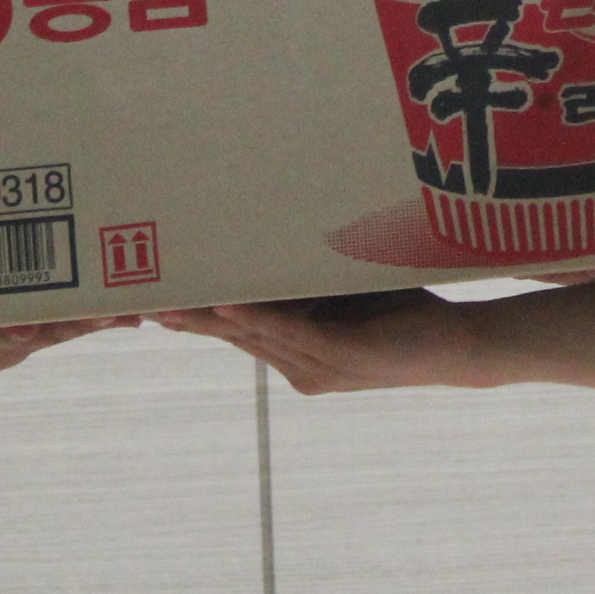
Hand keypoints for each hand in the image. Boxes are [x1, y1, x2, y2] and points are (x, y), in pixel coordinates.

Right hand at [156, 292, 491, 393]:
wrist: (459, 345)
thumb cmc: (405, 312)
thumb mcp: (347, 289)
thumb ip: (310, 271)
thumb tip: (275, 227)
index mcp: (295, 352)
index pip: (233, 332)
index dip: (192, 316)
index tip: (148, 300)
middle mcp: (299, 366)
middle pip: (230, 336)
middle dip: (184, 316)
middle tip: (135, 300)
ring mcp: (319, 365)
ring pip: (253, 336)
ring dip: (207, 317)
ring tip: (166, 303)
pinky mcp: (343, 355)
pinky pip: (293, 334)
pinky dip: (258, 320)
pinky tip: (227, 308)